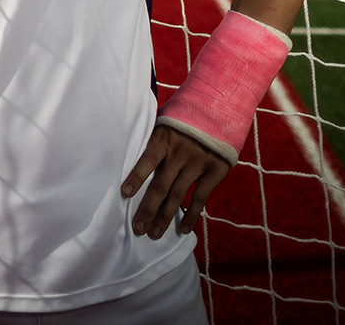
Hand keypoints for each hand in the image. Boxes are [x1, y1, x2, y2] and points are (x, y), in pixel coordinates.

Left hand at [121, 124, 230, 239]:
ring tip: (154, 234)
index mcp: (164, 138)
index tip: (125, 194)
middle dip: (147, 209)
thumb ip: (151, 136)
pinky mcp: (215, 172)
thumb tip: (126, 147)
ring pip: (178, 196)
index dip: (136, 177)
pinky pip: (200, 198)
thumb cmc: (184, 118)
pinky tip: (182, 229)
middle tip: (137, 228)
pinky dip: (191, 215)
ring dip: (164, 217)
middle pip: (161, 185)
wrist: (220, 111)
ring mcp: (198, 163)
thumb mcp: (165, 120)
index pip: (147, 159)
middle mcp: (181, 152)